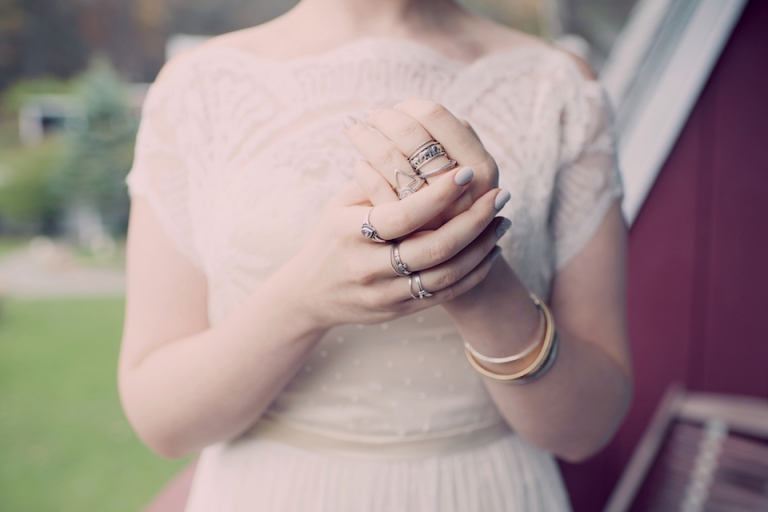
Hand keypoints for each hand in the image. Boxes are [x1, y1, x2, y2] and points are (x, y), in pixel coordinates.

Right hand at [284, 167, 509, 328]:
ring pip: (445, 274)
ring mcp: (384, 293)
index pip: (403, 214)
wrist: (311, 293)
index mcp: (350, 232)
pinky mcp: (398, 310)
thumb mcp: (343, 205)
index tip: (467, 173)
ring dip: (481, 247)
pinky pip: (445, 294)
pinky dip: (473, 273)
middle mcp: (367, 267)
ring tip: (502, 221)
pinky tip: (490, 250)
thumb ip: (378, 182)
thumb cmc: (332, 236)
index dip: (439, 194)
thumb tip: (422, 146)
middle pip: (433, 248)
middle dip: (473, 221)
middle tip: (500, 196)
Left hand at [344, 99, 500, 223]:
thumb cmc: (455, 211)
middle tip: (373, 115)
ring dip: (367, 138)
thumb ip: (452, 145)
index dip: (412, 105)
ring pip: (391, 160)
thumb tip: (412, 109)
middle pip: (412, 135)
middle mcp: (462, 190)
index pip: (436, 115)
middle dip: (386, 118)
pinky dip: (363, 171)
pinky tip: (359, 166)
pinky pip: (377, 191)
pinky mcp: (406, 235)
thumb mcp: (467, 178)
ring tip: (355, 129)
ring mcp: (434, 212)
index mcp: (481, 167)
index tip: (401, 106)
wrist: (450, 267)